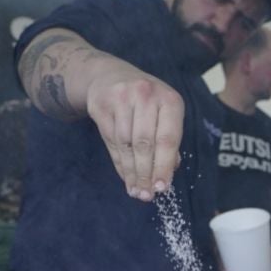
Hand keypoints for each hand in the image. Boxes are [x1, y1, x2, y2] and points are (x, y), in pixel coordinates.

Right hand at [84, 66, 184, 200]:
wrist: (108, 75)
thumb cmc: (144, 101)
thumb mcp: (163, 114)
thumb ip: (168, 141)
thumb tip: (167, 174)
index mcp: (169, 99)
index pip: (168, 138)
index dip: (164, 166)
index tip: (162, 188)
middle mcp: (146, 95)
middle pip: (145, 144)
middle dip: (146, 173)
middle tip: (147, 195)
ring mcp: (122, 98)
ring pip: (127, 145)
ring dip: (132, 172)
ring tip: (136, 191)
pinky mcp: (101, 105)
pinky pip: (111, 141)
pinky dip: (119, 163)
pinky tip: (125, 177)